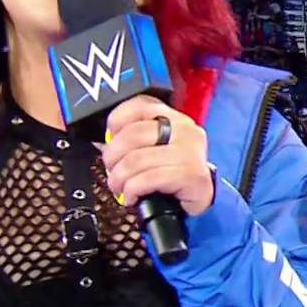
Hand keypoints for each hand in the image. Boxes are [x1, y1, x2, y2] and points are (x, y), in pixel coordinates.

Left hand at [99, 96, 215, 216]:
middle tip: (111, 171)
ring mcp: (189, 152)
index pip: (139, 105)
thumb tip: (104, 143)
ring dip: (119, 179)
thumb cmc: (175, 176)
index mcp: (174, 118)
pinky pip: (148, 179)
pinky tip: (132, 198)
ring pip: (136, 160)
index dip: (116, 122)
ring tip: (119, 188)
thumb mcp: (156, 151)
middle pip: (133, 134)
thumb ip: (133, 142)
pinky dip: (132, 191)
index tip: (109, 141)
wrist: (202, 201)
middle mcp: (185, 130)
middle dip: (112, 156)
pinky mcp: (190, 174)